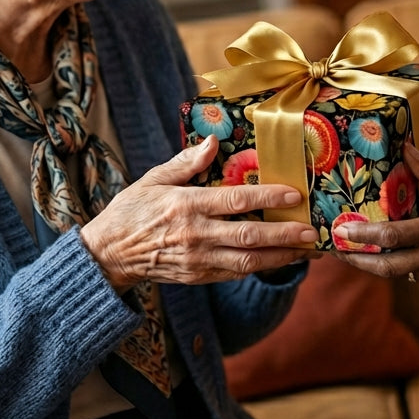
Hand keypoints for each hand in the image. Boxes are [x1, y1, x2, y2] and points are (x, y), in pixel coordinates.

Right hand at [79, 135, 317, 291]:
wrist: (107, 255)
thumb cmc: (131, 211)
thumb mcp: (153, 179)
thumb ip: (186, 163)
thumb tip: (211, 141)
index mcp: (187, 206)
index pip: (235, 201)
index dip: (267, 198)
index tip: (293, 194)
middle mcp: (195, 235)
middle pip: (248, 236)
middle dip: (284, 234)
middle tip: (311, 230)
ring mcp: (197, 259)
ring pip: (247, 261)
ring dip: (279, 256)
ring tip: (305, 249)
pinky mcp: (198, 276)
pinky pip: (234, 273)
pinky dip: (260, 268)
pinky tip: (279, 260)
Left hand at [333, 143, 418, 291]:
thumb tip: (407, 149)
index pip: (391, 237)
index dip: (362, 236)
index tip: (341, 232)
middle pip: (387, 267)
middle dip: (358, 261)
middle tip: (336, 251)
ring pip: (401, 274)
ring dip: (377, 265)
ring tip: (357, 252)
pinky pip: (418, 275)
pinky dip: (401, 266)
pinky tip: (392, 254)